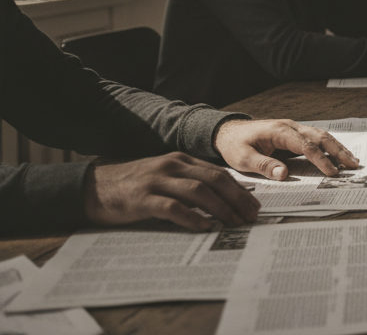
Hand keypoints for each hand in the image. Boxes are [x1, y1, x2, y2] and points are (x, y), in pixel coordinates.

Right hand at [83, 153, 259, 230]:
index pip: (218, 173)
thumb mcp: (163, 178)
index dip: (239, 189)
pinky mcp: (141, 199)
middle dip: (237, 199)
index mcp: (180, 160)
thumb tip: (220, 202)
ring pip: (198, 191)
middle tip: (251, 217)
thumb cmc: (131, 187)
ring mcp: (156, 181)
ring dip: (221, 208)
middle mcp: (171, 166)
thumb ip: (188, 184)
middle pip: (214, 180)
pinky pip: (172, 207)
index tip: (254, 205)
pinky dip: (192, 218)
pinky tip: (204, 227)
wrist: (91, 188)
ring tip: (234, 224)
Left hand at [214, 118, 359, 179]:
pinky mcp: (294, 135)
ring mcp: (294, 129)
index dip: (320, 159)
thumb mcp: (242, 158)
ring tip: (352, 161)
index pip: (305, 145)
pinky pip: (316, 139)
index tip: (332, 172)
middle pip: (320, 136)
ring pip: (322, 136)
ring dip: (338, 148)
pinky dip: (330, 147)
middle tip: (354, 165)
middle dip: (338, 151)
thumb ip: (263, 165)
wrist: (227, 132)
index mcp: (279, 131)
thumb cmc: (234, 145)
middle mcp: (290, 127)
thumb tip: (284, 174)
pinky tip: (339, 155)